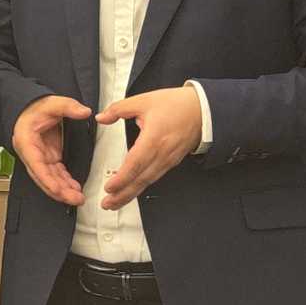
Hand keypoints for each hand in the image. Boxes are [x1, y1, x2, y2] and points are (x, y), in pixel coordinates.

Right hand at [11, 95, 92, 206]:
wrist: (29, 109)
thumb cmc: (34, 108)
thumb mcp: (52, 103)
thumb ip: (68, 106)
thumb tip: (84, 111)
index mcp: (27, 142)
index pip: (36, 165)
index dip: (47, 179)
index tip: (58, 190)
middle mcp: (31, 153)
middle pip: (43, 177)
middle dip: (58, 190)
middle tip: (75, 198)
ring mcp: (40, 157)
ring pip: (49, 179)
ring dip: (63, 190)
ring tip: (78, 198)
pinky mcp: (48, 158)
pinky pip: (56, 174)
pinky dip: (64, 183)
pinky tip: (75, 189)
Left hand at [97, 86, 203, 209]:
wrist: (204, 110)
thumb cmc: (177, 105)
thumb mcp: (143, 100)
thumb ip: (119, 109)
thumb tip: (101, 117)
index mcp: (154, 138)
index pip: (135, 163)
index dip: (122, 178)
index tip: (109, 187)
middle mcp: (162, 153)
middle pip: (141, 178)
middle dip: (123, 194)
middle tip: (107, 204)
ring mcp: (168, 160)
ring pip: (148, 181)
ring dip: (131, 194)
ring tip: (115, 202)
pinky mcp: (171, 161)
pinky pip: (154, 177)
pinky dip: (142, 186)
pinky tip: (132, 191)